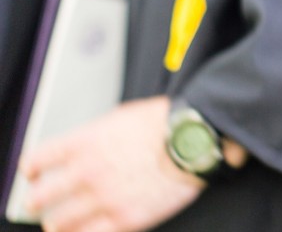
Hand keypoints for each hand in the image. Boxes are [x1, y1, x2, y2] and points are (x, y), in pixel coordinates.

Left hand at [21, 96, 205, 231]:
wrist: (194, 141)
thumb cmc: (165, 124)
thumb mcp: (120, 118)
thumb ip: (96, 136)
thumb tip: (86, 146)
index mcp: (84, 143)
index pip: (37, 160)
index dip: (30, 170)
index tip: (32, 175)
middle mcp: (87, 172)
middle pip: (40, 197)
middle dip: (37, 202)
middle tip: (40, 204)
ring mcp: (105, 198)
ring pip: (60, 223)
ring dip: (57, 223)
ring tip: (61, 223)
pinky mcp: (126, 218)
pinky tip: (87, 230)